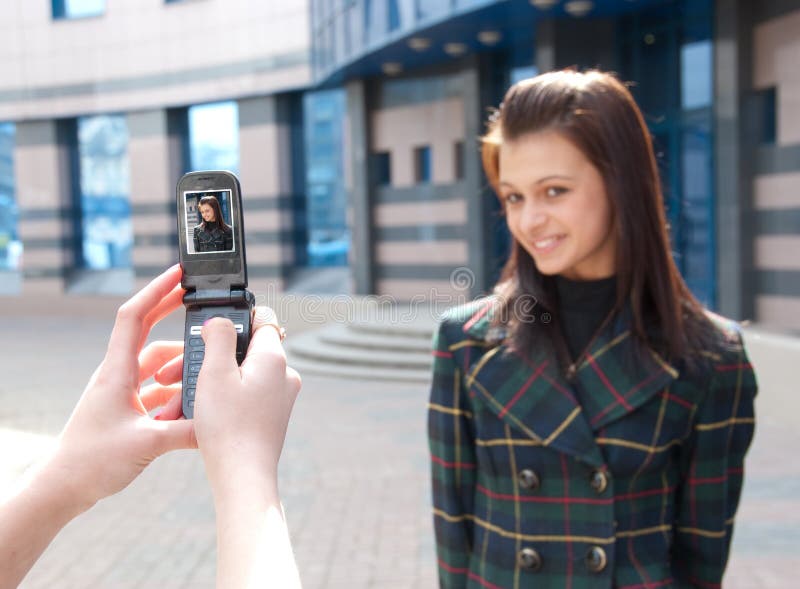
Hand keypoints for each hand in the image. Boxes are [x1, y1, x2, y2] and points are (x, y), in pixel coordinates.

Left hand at [48, 265, 196, 509]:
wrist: (62, 487)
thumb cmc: (91, 462)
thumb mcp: (147, 444)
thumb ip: (187, 432)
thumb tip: (219, 423)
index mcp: (117, 372)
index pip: (135, 317)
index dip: (157, 290)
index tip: (179, 274)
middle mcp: (118, 375)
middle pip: (147, 331)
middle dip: (171, 312)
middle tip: (199, 300)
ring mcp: (121, 391)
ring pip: (157, 366)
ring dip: (179, 370)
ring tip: (200, 383)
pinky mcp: (127, 409)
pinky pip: (157, 390)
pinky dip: (175, 394)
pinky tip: (190, 410)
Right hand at [191, 308, 300, 495]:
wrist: (242, 477)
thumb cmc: (228, 426)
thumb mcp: (215, 372)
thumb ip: (218, 337)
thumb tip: (220, 321)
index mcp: (274, 358)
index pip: (261, 319)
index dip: (233, 320)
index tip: (208, 332)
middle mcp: (283, 375)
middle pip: (243, 350)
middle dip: (207, 358)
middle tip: (175, 371)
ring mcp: (279, 398)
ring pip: (239, 375)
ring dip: (207, 381)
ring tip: (177, 397)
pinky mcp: (270, 416)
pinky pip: (242, 396)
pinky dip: (218, 399)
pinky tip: (193, 413)